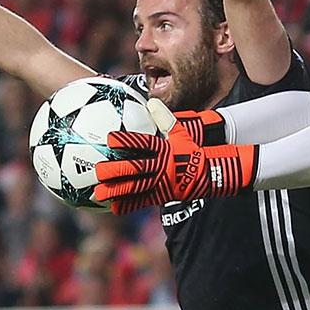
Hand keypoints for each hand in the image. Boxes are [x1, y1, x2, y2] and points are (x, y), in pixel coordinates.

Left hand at [95, 100, 257, 211]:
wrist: (211, 174)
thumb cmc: (191, 151)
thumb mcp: (181, 133)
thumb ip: (165, 119)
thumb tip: (152, 102)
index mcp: (164, 150)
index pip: (142, 143)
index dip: (126, 141)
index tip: (109, 138)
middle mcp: (160, 167)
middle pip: (135, 168)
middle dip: (116, 170)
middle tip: (98, 170)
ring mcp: (161, 183)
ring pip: (136, 187)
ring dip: (117, 190)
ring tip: (99, 193)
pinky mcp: (162, 195)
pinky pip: (143, 201)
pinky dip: (129, 204)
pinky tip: (114, 207)